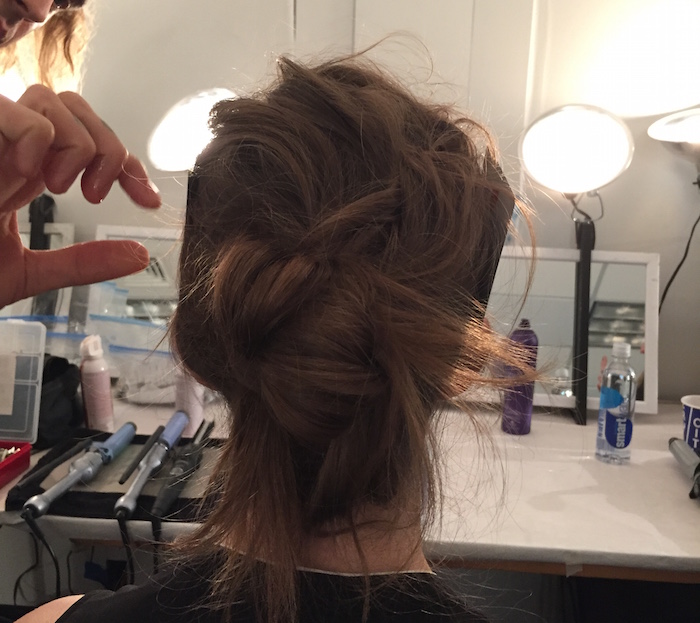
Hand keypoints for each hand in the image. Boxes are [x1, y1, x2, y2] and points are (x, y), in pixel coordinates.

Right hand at [0, 86, 160, 308]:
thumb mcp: (31, 273)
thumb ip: (84, 263)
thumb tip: (139, 255)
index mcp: (25, 174)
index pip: (89, 142)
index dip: (128, 164)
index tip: (149, 200)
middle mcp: (8, 152)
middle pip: (74, 107)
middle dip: (109, 145)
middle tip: (105, 193)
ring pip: (48, 100)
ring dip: (76, 143)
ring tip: (63, 189)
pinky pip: (7, 110)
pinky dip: (34, 137)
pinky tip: (33, 178)